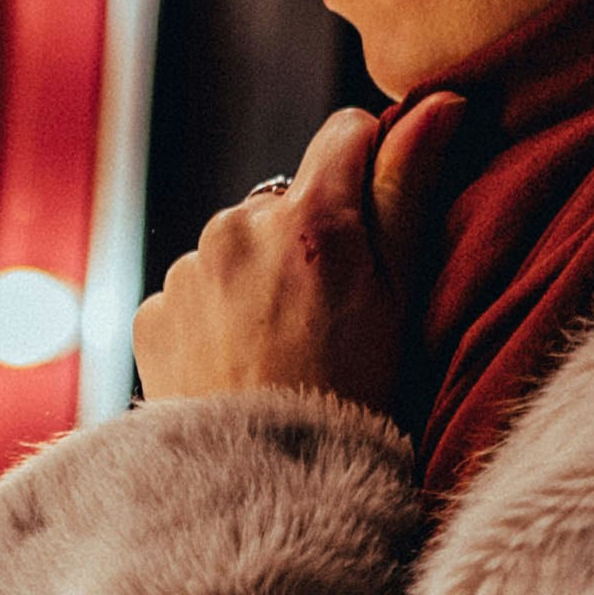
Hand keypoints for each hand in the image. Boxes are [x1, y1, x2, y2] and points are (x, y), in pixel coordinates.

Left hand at [132, 97, 459, 413]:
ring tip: (283, 350)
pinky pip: (191, 294)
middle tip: (329, 317)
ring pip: (235, 248)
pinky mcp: (151, 314)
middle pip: (285, 199)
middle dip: (306, 239)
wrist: (266, 494)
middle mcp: (238, 228)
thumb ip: (410, 188)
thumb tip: (441, 100)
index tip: (375, 222)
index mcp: (312, 217)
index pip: (345, 133)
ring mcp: (187, 272)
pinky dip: (213, 319)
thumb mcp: (403, 293)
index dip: (368, 167)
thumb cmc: (355, 398)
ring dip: (256, 279)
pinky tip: (240, 367)